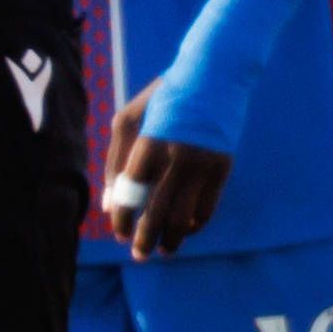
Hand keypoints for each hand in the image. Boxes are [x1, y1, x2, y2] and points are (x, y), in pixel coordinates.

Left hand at [99, 95, 234, 259]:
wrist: (215, 76)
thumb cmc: (164, 97)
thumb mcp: (130, 117)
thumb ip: (115, 160)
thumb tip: (109, 204)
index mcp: (151, 141)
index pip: (132, 191)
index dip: (123, 217)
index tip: (118, 232)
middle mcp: (178, 155)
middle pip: (158, 211)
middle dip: (146, 239)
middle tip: (139, 255)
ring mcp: (204, 164)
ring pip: (185, 215)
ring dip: (172, 239)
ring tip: (163, 251)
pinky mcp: (223, 168)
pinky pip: (208, 207)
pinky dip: (196, 225)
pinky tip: (185, 231)